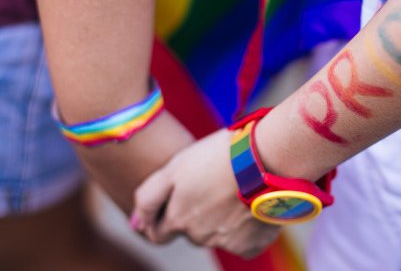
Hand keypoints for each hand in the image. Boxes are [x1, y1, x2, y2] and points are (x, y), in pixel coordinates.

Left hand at [131, 129, 280, 257]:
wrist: (266, 159)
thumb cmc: (218, 156)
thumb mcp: (175, 167)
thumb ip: (148, 198)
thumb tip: (135, 225)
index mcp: (178, 219)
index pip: (158, 233)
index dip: (164, 217)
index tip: (179, 198)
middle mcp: (199, 237)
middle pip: (190, 233)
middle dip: (195, 215)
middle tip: (211, 186)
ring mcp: (227, 243)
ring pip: (217, 236)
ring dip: (220, 219)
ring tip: (234, 189)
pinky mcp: (252, 244)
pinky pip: (244, 243)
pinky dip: (246, 229)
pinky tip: (250, 206)